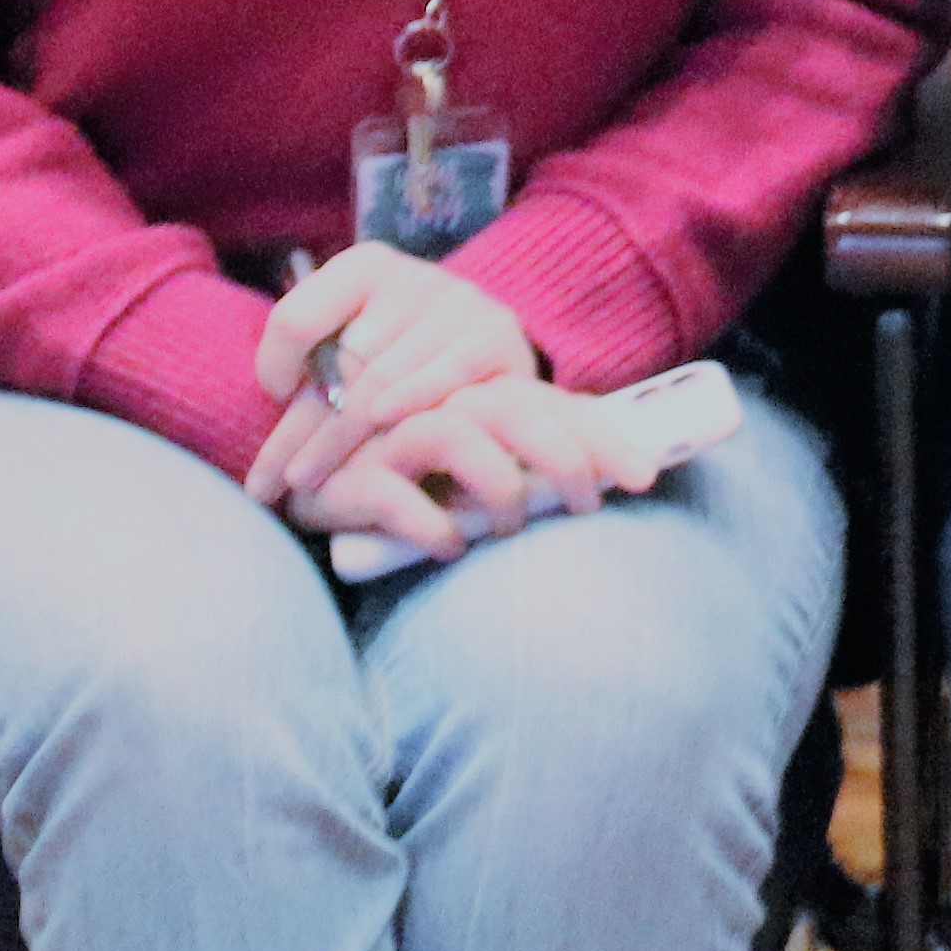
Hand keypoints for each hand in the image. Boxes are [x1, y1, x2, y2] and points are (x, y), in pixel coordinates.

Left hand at [245, 250, 541, 505]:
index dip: (275, 363)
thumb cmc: (407, 360)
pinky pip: (446, 373)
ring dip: (340, 440)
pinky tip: (383, 428)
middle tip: (271, 484)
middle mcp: (412, 278)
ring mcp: (459, 303)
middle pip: (341, 361)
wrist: (496, 355)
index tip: (276, 398)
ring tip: (309, 484)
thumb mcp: (355, 355)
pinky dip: (411, 402)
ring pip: (384, 377)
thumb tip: (262, 457)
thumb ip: (315, 385)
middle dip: (301, 430)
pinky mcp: (497, 335)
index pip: (298, 317)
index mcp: (365, 268)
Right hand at [279, 374, 673, 561]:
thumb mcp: (479, 473)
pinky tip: (449, 548)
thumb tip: (608, 485)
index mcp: (479, 402)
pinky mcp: (347, 477)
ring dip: (497, 486)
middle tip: (587, 506)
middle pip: (514, 406)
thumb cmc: (411, 486)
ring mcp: (391, 438)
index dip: (603, 438)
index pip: (553, 407)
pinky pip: (392, 493)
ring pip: (457, 434)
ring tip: (509, 529)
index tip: (645, 478)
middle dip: (561, 455)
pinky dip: (428, 524)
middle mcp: (439, 407)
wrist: (305, 488)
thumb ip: (532, 469)